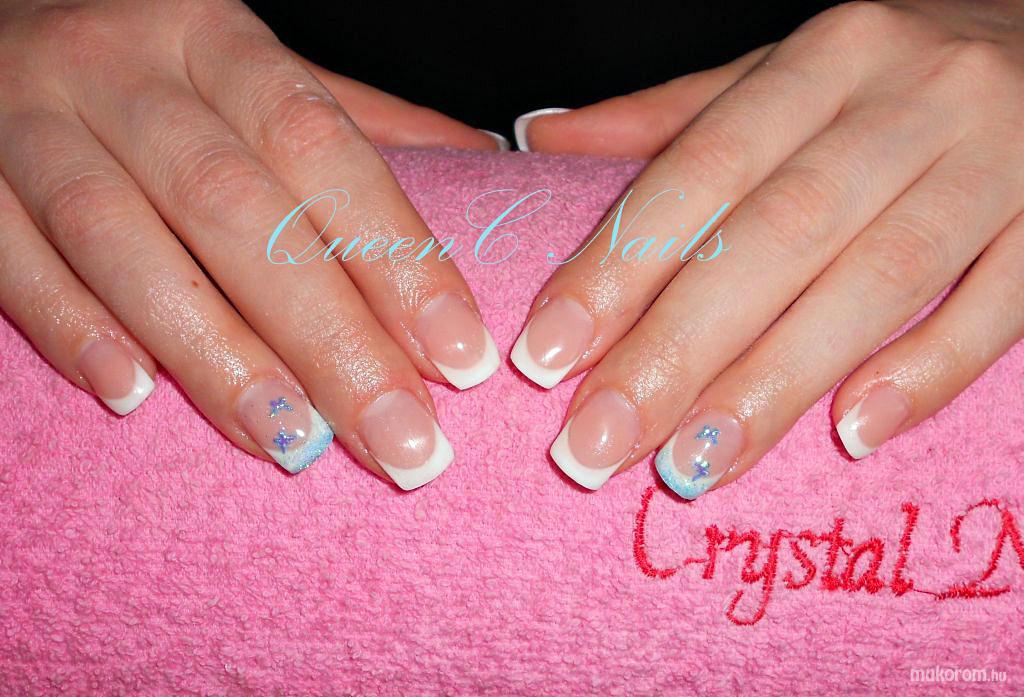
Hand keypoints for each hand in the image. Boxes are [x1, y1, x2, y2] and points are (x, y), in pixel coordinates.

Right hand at [0, 0, 501, 487]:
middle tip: (402, 440)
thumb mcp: (258, 68)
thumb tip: (485, 163)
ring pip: (122, 241)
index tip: (460, 357)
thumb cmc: (157, 64)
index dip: (395, 253)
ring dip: (213, 353)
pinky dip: (70, 327)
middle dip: (329, 337)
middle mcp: (123, 71)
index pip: (322, 147)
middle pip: (236, 209)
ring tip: (293, 443)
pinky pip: (11, 258)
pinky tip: (132, 397)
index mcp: (218, 39)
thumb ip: (364, 122)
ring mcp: (29, 122)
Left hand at [512, 1, 1023, 495]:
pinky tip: (854, 431)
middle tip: (597, 440)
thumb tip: (543, 137)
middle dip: (677, 347)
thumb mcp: (788, 75)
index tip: (548, 354)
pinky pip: (1003, 303)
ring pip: (880, 277)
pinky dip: (928, 370)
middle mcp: (911, 99)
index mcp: (825, 58)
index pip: (701, 169)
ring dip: (777, 379)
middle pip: (778, 234)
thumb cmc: (900, 77)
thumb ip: (672, 118)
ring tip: (694, 462)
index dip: (620, 264)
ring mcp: (1000, 157)